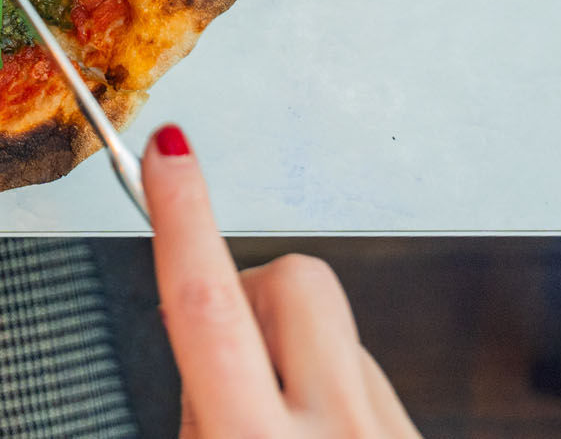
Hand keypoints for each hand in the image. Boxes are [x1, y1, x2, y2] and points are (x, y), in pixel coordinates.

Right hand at [144, 124, 419, 437]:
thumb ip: (198, 403)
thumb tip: (201, 329)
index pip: (208, 305)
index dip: (181, 216)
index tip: (168, 150)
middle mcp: (337, 431)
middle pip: (292, 280)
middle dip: (253, 289)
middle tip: (235, 355)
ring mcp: (392, 434)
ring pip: (334, 332)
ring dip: (295, 358)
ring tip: (281, 429)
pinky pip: (370, 378)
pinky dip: (335, 398)